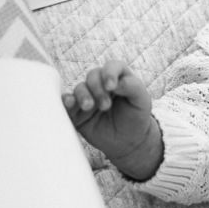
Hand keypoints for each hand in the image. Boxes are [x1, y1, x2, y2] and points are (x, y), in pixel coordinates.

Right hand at [62, 60, 162, 180]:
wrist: (128, 141)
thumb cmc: (136, 117)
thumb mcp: (141, 101)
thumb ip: (133, 87)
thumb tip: (117, 82)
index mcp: (118, 77)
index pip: (112, 66)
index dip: (109, 73)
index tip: (111, 86)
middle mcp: (101, 84)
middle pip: (93, 76)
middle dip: (97, 89)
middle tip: (106, 106)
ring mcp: (88, 96)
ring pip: (79, 88)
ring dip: (83, 95)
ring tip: (89, 107)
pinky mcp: (77, 111)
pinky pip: (68, 102)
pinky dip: (66, 101)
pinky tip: (69, 103)